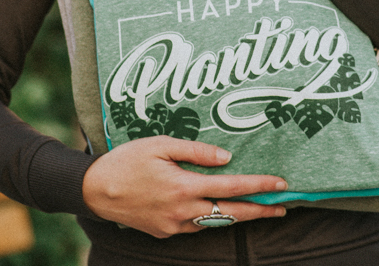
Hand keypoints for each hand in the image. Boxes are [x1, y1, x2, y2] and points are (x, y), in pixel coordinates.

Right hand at [82, 136, 287, 237]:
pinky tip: (216, 208)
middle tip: (283, 207)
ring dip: (237, 215)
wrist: (95, 191)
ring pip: (214, 222)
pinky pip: (195, 226)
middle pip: (231, 213)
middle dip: (260, 211)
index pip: (231, 187)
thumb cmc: (127, 161)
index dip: (258, 186)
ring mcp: (173, 225)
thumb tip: (226, 157)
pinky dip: (210, 217)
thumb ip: (195, 151)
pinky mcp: (165, 232)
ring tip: (257, 207)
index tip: (280, 184)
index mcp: (184, 187)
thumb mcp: (160, 145)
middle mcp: (182, 211)